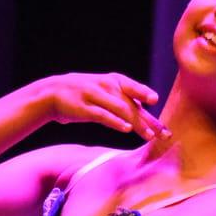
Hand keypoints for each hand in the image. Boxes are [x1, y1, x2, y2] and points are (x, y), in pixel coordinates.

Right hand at [34, 71, 167, 140]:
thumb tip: (147, 115)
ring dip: (137, 123)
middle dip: (149, 119)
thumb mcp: (105, 92)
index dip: (144, 92)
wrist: (52, 93)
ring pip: (120, 110)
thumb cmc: (85, 95)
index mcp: (114, 80)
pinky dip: (116, 122)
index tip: (155, 100)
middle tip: (163, 133)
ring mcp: (95, 96)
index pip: (133, 88)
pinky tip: (127, 129)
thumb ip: (124, 102)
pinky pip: (103, 115)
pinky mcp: (84, 108)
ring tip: (149, 135)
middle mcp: (106, 86)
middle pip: (131, 104)